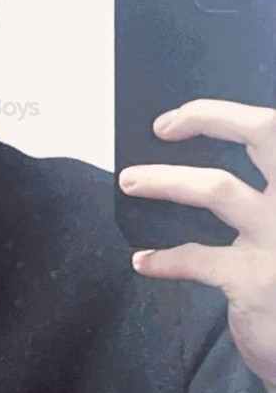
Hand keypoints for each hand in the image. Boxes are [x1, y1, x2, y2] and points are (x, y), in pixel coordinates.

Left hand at [119, 100, 275, 392]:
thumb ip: (262, 195)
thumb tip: (194, 165)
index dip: (227, 113)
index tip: (183, 115)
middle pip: (264, 134)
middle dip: (208, 118)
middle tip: (162, 128)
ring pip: (218, 188)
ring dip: (166, 180)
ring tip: (130, 181)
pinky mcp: (256, 279)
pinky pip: (196, 257)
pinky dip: (164, 258)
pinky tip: (143, 261)